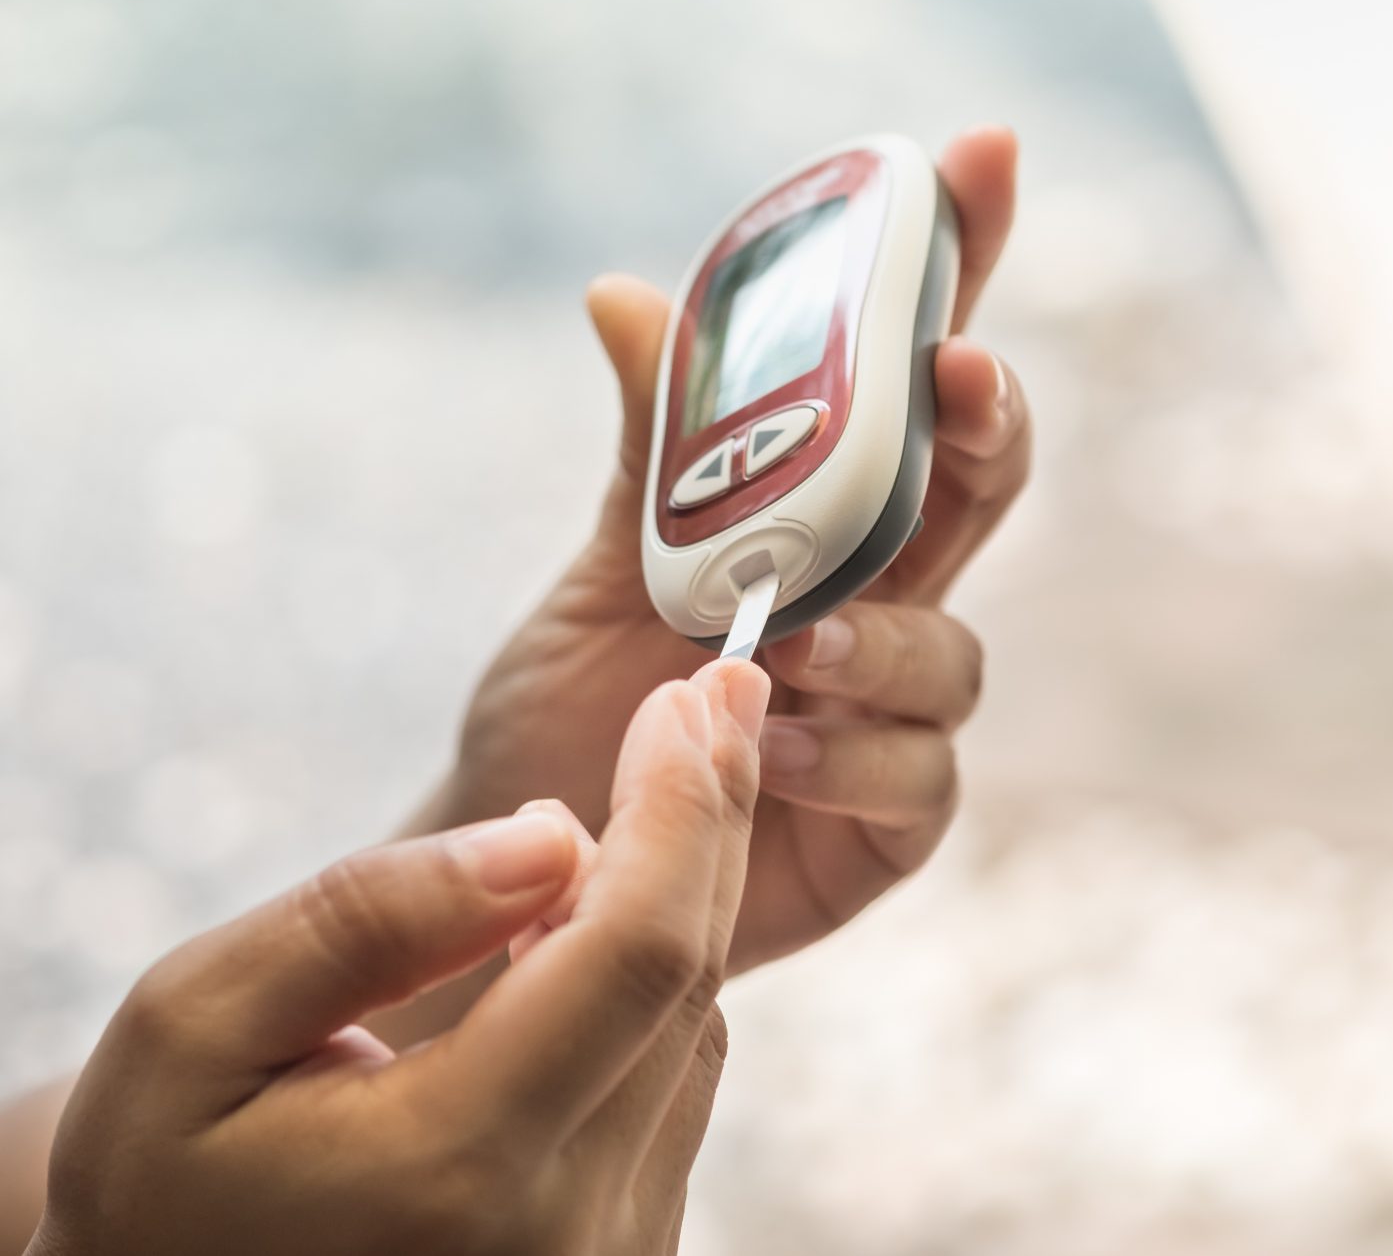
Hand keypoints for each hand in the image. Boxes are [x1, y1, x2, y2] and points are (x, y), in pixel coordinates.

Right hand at [30, 661, 768, 1255]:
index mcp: (457, 1164)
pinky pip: (672, 1091)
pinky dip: (653, 986)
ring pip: (694, 1030)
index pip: (636, 950)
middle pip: (687, 979)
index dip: (676, 808)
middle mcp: (565, 1227)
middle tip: (719, 700)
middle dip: (709, 820)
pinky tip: (594, 922)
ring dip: (683, 899)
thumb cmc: (162, 1184)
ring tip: (649, 790)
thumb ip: (371, 919)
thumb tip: (549, 832)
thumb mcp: (198, 1029)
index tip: (683, 703)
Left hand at [408, 127, 1030, 985]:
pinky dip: (856, 754)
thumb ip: (652, 455)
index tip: (984, 162)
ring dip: (886, 633)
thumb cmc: (585, 712)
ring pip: (956, 648)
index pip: (913, 384)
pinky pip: (921, 774)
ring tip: (791, 642)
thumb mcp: (608, 572)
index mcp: (834, 520)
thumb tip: (622, 294)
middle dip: (984, 420)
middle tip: (956, 372)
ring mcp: (900, 712)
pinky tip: (777, 748)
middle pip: (981, 486)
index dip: (961, 270)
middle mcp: (889, 602)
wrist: (542, 872)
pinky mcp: (892, 821)